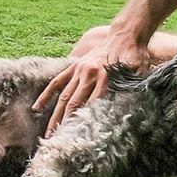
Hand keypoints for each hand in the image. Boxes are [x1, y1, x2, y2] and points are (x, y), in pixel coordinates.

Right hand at [34, 38, 150, 136]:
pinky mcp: (74, 66)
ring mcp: (80, 70)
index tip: (78, 139)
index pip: (92, 105)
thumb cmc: (135, 56)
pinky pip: (57, 82)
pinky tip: (37, 108)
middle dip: (65, 124)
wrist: (126, 35)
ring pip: (64, 96)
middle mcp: (90, 74)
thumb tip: (130, 110)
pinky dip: (47, 95)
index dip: (84, 122)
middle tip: (58, 142)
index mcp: (106, 77)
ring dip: (56, 115)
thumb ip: (132, 90)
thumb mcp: (139, 73)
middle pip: (74, 103)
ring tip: (49, 133)